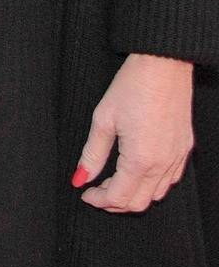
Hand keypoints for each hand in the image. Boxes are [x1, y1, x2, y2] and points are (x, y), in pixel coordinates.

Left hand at [73, 52, 193, 211]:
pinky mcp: (184, 147)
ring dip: (134, 194)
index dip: (99, 200)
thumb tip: (80, 178)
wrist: (163, 64)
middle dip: (115, 202)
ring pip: (157, 194)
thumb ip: (92, 153)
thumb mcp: (103, 119)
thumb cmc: (133, 86)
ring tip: (114, 181)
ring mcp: (177, 156)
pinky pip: (171, 179)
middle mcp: (163, 163)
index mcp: (141, 159)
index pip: (119, 197)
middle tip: (97, 190)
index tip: (85, 194)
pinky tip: (137, 171)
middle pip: (139, 202)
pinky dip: (153, 184)